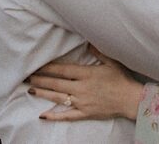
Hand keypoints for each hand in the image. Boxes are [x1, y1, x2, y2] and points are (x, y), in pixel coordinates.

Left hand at [28, 47, 143, 121]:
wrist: (131, 99)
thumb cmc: (122, 79)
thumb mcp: (111, 61)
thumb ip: (98, 51)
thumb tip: (87, 41)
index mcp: (87, 74)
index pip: (63, 70)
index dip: (49, 68)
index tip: (37, 65)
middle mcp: (81, 88)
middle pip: (56, 84)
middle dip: (41, 80)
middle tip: (28, 78)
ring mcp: (82, 102)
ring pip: (58, 98)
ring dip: (43, 94)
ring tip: (31, 90)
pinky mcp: (84, 113)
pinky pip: (67, 116)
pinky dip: (54, 116)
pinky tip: (43, 115)